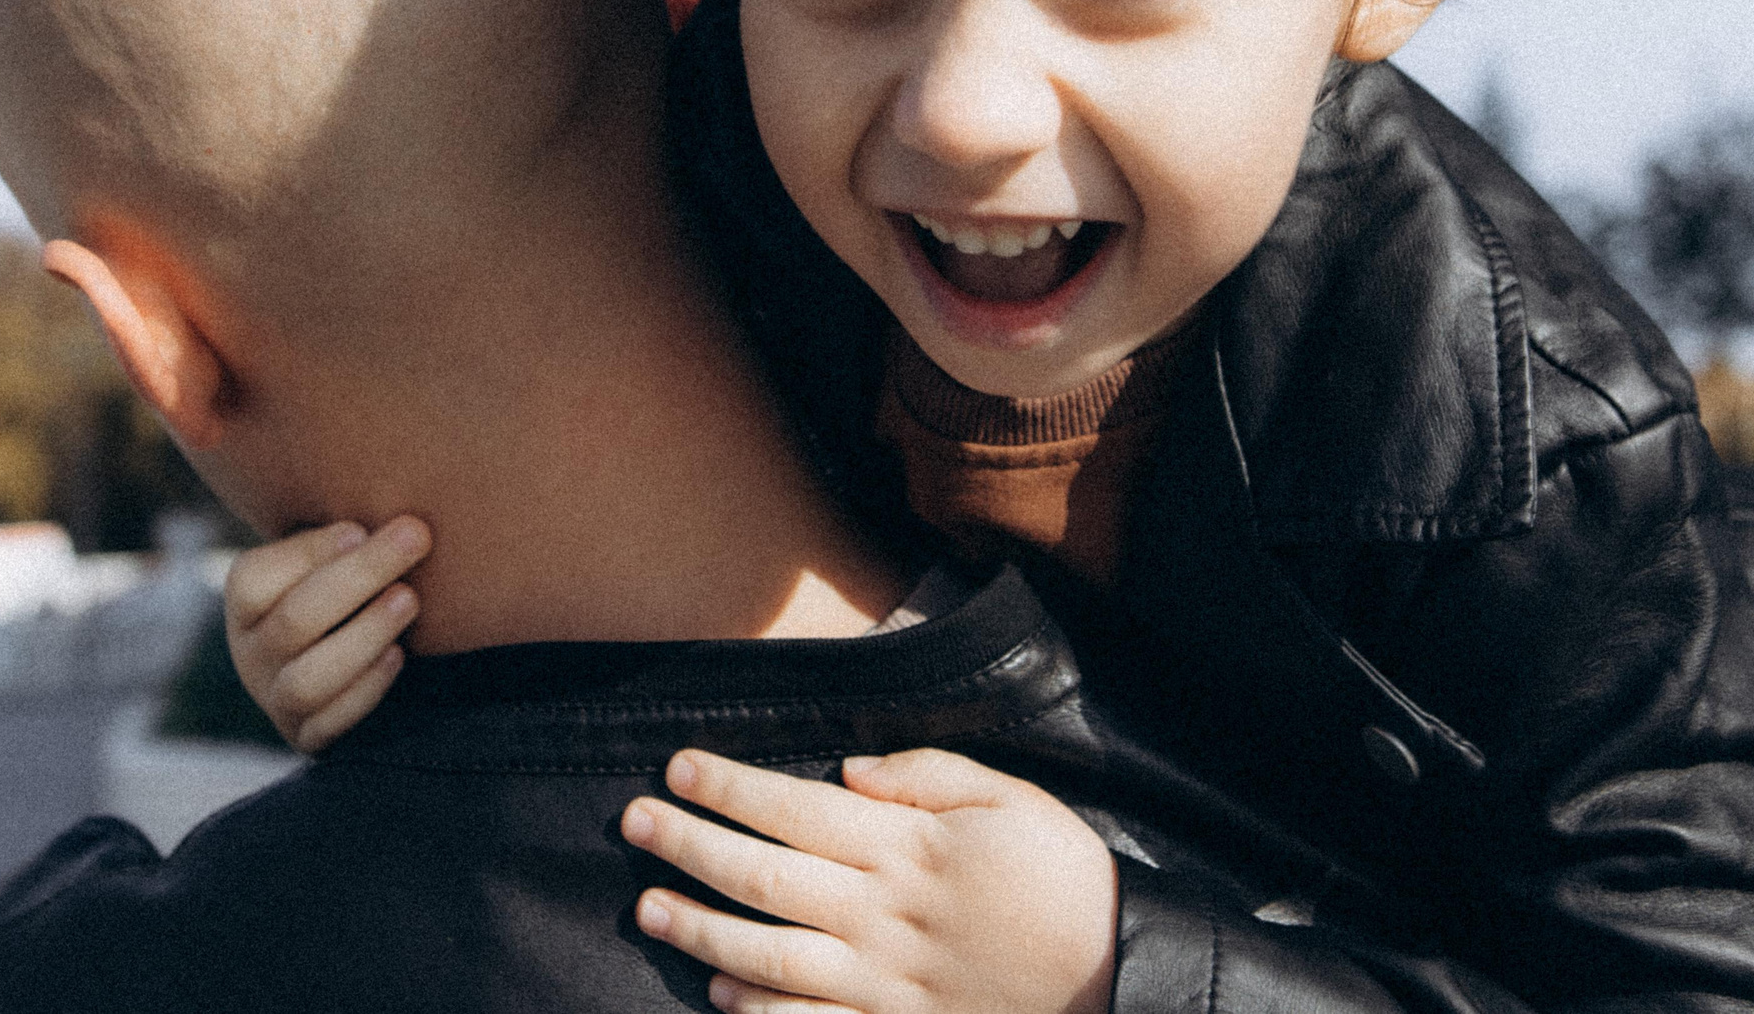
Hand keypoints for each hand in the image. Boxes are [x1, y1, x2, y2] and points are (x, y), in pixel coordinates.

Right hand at [222, 517, 429, 752]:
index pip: (256, 578)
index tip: (361, 528)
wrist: (338, 657)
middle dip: (359, 576)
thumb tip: (369, 528)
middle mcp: (251, 653)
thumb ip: (340, 538)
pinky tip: (399, 655)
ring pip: (307, 680)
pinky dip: (367, 688)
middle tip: (415, 538)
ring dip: (363, 636)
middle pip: (294, 621)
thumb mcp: (324, 557)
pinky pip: (331, 723)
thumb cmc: (339, 586)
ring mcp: (275, 699)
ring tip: (408, 599)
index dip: (310, 552)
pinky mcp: (308, 736)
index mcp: (245, 602)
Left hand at [621, 748, 1116, 1013]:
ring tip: (648, 906)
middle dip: (689, 845)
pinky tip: (718, 993)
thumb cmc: (1066, 879)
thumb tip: (845, 773)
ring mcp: (882, 981)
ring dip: (699, 927)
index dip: (727, 785)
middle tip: (633, 822)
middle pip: (762, 874)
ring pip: (767, 952)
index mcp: (907, 847)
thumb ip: (927, 777)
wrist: (1120, 978)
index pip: (792, 807)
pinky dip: (757, 1013)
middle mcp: (881, 913)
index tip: (677, 765)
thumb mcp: (1012, 800)